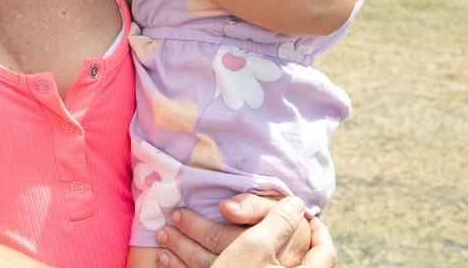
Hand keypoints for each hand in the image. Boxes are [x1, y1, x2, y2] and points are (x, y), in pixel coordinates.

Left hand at [154, 196, 328, 267]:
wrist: (305, 251)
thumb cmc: (290, 224)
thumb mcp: (275, 207)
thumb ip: (255, 206)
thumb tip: (225, 208)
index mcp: (265, 249)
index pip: (224, 239)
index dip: (197, 227)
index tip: (178, 213)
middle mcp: (255, 267)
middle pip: (213, 259)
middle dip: (184, 242)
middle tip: (164, 228)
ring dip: (180, 258)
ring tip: (162, 243)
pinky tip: (169, 262)